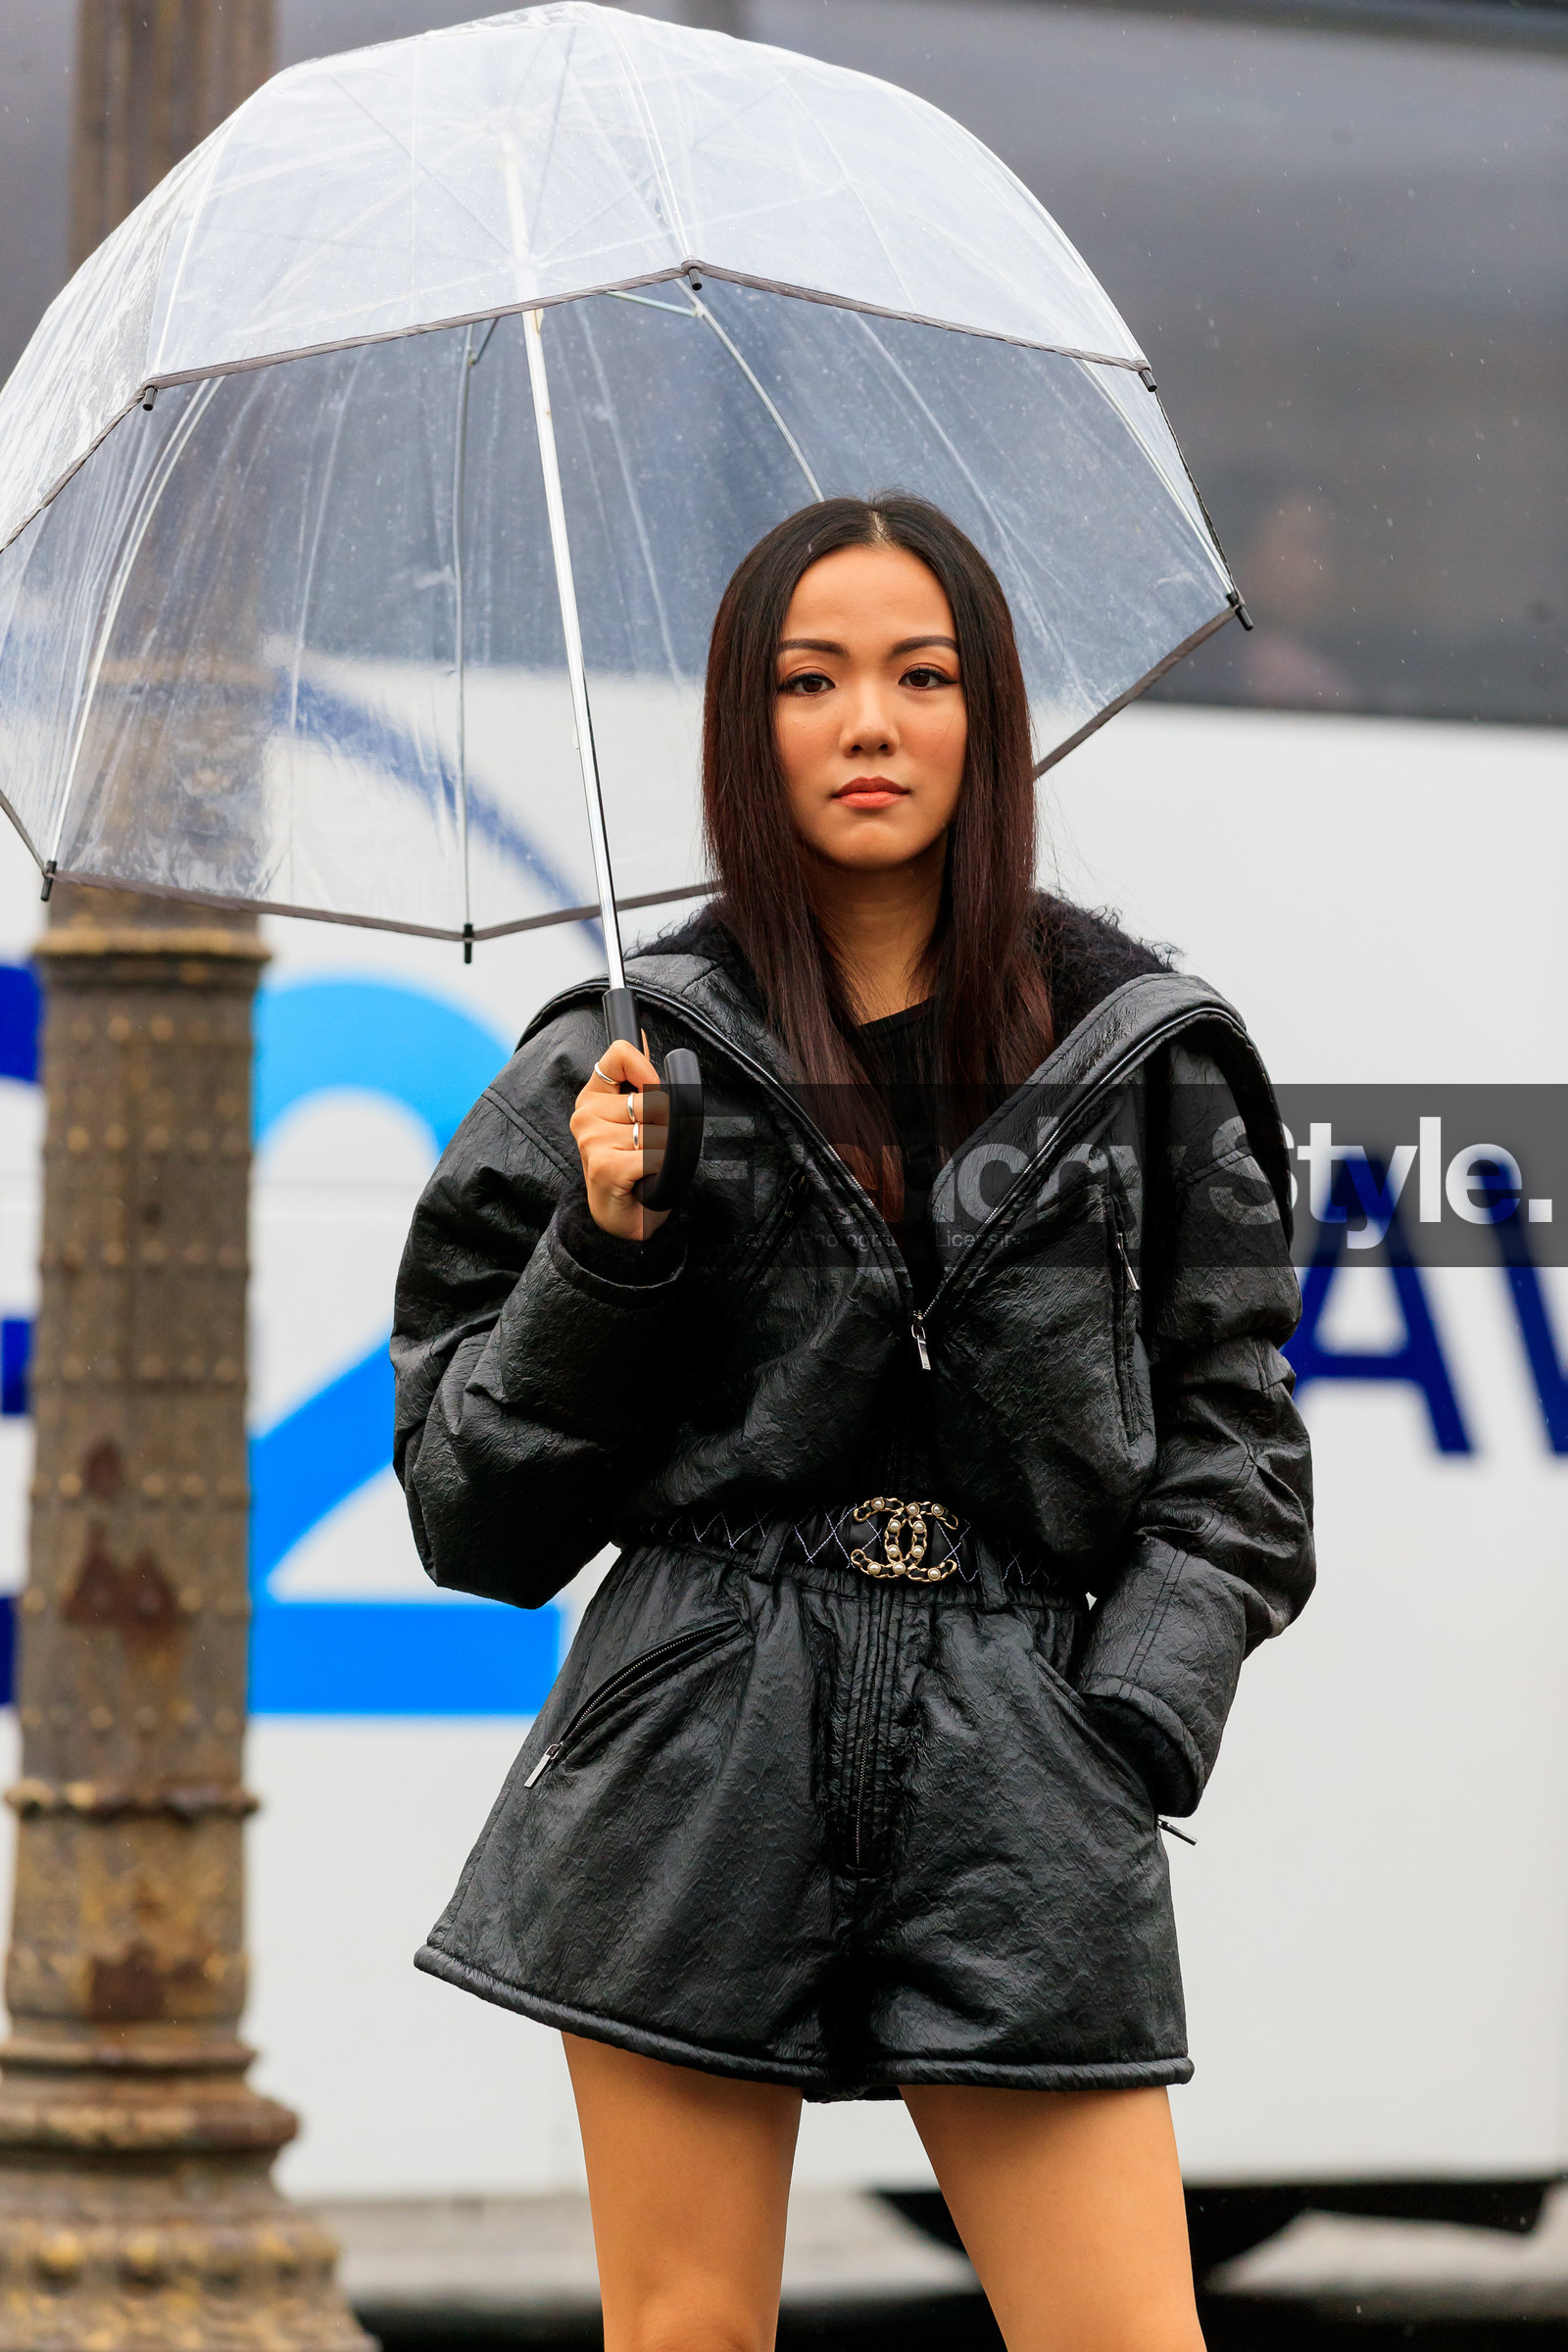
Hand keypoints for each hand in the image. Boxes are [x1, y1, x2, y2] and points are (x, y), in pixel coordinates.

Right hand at [569, 1033, 671, 1240]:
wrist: (623, 1219)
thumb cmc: (633, 1169)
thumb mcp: (635, 1119)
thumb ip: (638, 1080)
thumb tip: (643, 1037)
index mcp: (591, 1097)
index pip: (620, 1054)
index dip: (648, 1070)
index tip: (654, 1091)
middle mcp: (585, 1115)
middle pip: (654, 1098)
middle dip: (666, 1126)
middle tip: (650, 1149)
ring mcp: (592, 1139)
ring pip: (660, 1129)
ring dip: (665, 1152)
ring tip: (647, 1166)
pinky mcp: (605, 1164)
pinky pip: (657, 1154)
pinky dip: (662, 1170)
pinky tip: (646, 1180)